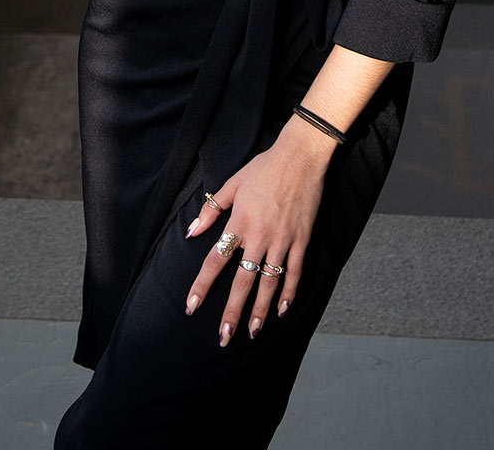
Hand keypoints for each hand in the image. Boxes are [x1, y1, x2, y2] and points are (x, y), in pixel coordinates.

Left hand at [182, 120, 339, 343]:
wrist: (301, 157)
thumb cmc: (264, 167)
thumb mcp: (232, 184)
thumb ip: (211, 210)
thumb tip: (191, 232)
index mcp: (239, 222)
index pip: (215, 260)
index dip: (203, 285)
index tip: (192, 306)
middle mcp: (259, 236)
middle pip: (242, 281)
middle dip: (232, 312)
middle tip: (224, 336)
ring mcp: (282, 241)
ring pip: (269, 284)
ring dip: (259, 311)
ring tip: (252, 333)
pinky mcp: (301, 241)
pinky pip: (294, 273)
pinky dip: (288, 293)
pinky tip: (281, 310)